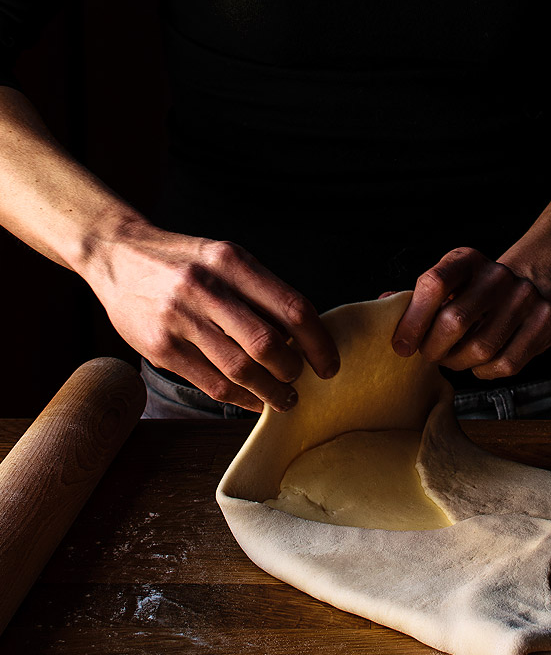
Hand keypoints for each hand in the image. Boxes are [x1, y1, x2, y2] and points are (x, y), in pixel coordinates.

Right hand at [83, 222, 339, 412]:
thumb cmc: (182, 261)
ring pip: (242, 370)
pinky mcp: (161, 346)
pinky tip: (252, 400)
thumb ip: (259, 291)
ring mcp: (181, 318)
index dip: (319, 342)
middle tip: (300, 381)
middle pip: (269, 344)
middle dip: (293, 370)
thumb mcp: (224, 258)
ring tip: (283, 399)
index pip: (293, 308)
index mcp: (233, 262)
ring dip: (270, 392)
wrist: (117, 254)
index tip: (329, 364)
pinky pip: (212, 384)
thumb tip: (303, 336)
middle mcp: (208, 287)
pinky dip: (240, 399)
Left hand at [390, 246, 550, 379]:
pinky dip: (485, 371)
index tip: (402, 345)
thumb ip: (415, 297)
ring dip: (458, 363)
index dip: (413, 319)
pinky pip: (506, 363)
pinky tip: (478, 363)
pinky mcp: (545, 323)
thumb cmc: (473, 289)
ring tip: (452, 358)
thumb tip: (381, 304)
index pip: (434, 284)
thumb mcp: (446, 280)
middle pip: (455, 321)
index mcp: (466, 259)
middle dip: (433, 348)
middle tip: (428, 354)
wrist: (529, 282)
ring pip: (480, 348)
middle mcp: (498, 275)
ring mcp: (525, 298)